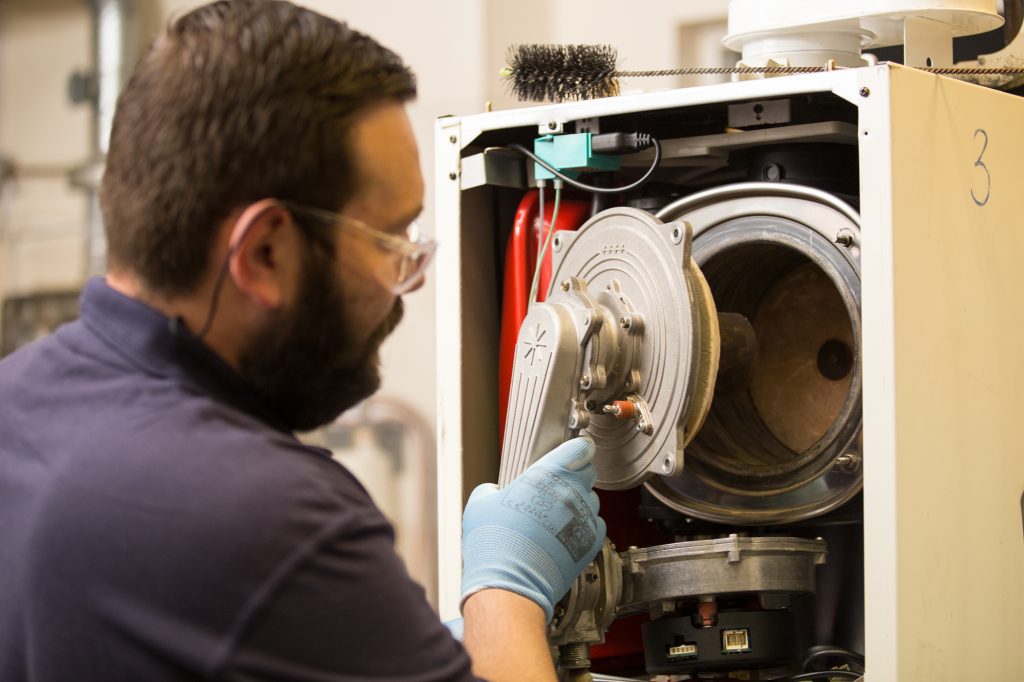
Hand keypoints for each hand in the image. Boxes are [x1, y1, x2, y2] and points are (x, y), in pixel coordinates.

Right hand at [460, 437, 605, 621]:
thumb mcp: (480, 505)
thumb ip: (491, 490)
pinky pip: (596, 525)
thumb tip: (493, 491)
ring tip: (556, 516)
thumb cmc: (495, 546)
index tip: (574, 450)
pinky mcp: (590, 543)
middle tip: (556, 486)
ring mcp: (584, 518)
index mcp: (547, 474)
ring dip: (579, 503)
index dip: (577, 447)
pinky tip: (565, 534)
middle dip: (576, 474)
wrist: (510, 585)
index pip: (580, 448)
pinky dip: (584, 527)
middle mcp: (571, 493)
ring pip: (592, 500)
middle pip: (588, 472)